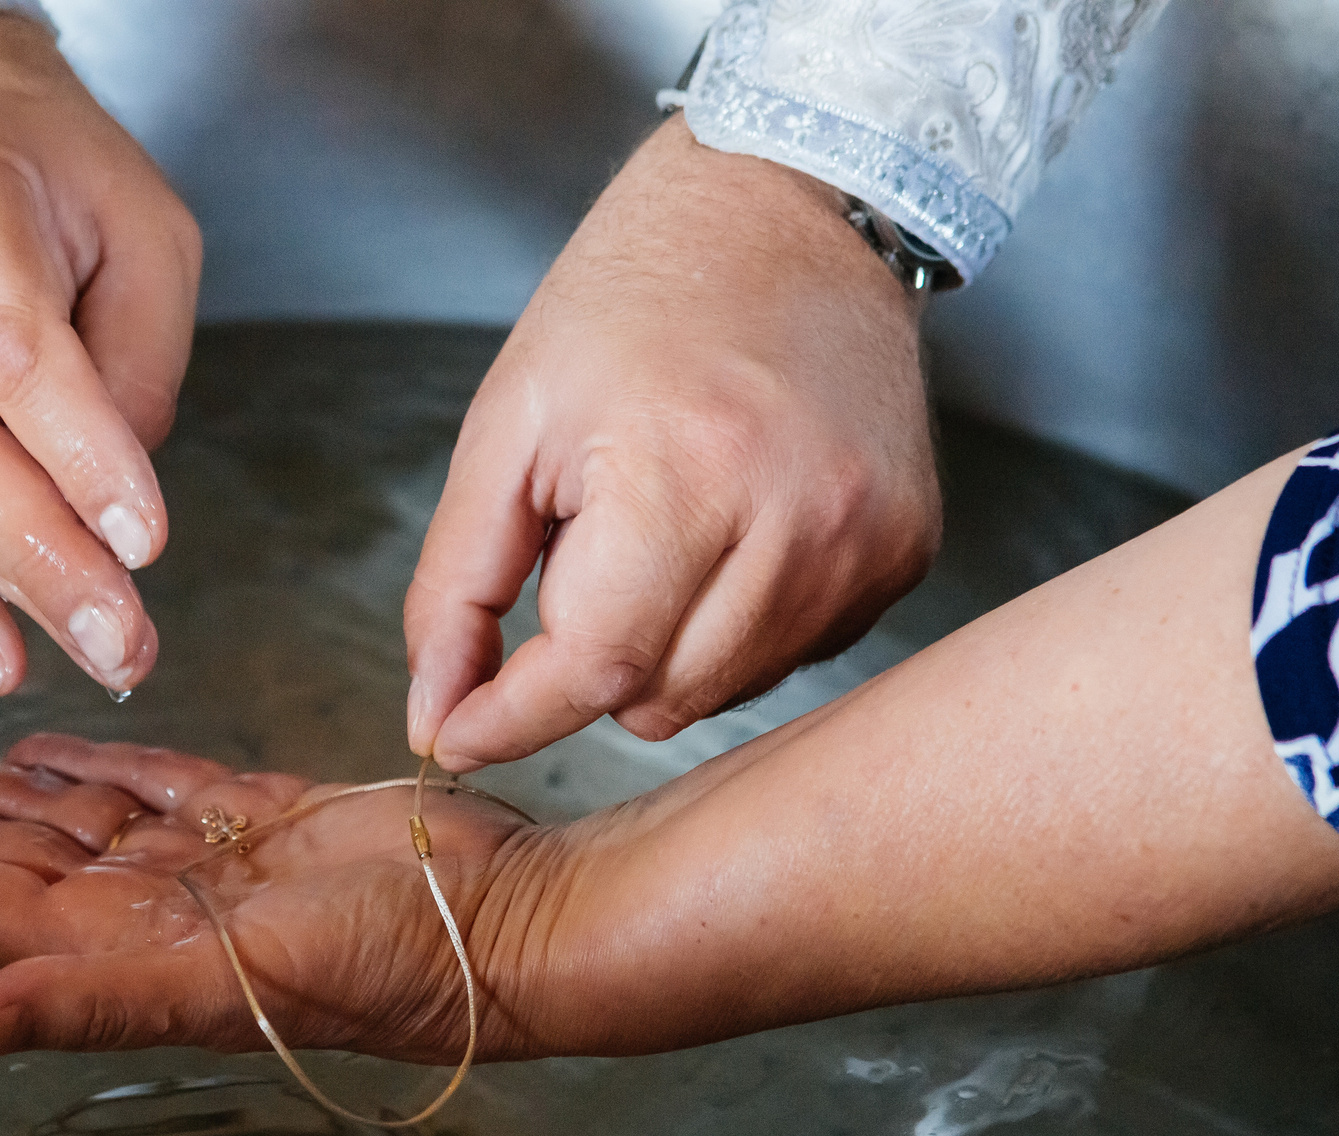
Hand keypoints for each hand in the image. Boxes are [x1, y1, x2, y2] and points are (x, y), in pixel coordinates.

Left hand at [0, 736, 555, 1060]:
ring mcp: (202, 865)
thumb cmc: (394, 969)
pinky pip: (150, 786)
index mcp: (121, 949)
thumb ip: (95, 1004)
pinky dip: (89, 764)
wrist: (514, 924)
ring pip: (58, 815)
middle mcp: (145, 910)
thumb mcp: (232, 985)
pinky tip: (43, 748)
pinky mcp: (261, 822)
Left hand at [404, 113, 940, 769]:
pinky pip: (792, 655)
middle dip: (588, 665)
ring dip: (662, 651)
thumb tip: (433, 715)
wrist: (792, 201)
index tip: (454, 731)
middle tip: (577, 559)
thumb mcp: (507, 426)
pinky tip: (725, 534)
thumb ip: (456, 586)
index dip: (510, 718)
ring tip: (657, 532)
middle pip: (657, 700)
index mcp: (686, 473)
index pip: (592, 670)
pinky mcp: (905, 552)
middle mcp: (799, 521)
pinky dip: (735, 627)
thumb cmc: (636, 295)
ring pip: (722, 692)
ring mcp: (866, 543)